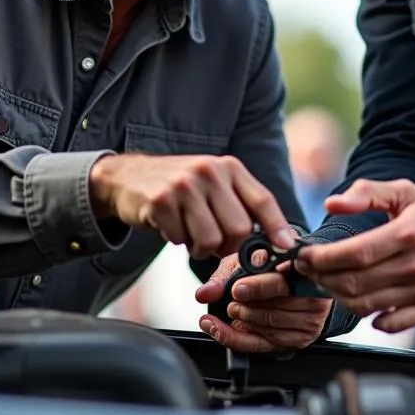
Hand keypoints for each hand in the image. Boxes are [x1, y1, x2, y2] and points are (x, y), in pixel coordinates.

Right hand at [88, 153, 295, 259]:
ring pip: (212, 239)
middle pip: (240, 228)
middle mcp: (209, 171)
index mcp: (228, 167)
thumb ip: (240, 204)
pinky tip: (168, 223)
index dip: (277, 226)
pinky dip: (176, 240)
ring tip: (189, 231)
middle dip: (228, 245)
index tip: (287, 246)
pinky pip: (180, 240)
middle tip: (211, 240)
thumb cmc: (179, 188)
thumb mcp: (213, 184)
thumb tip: (276, 239)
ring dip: (200, 246)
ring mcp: (185, 185)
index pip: (262, 199)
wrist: (127, 177)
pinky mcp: (161, 200)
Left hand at [195, 252, 332, 351]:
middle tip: (232, 300)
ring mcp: (308, 321)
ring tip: (232, 309)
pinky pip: (261, 344)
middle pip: (275, 309)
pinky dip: (234, 338)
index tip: (237, 289)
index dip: (259, 287)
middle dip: (246, 306)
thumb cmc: (271, 267)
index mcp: (305, 270)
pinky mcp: (297, 340)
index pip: (283, 282)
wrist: (294, 281)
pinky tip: (218, 328)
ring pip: (269, 327)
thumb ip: (225, 275)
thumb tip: (205, 293)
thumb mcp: (247, 261)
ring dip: (243, 319)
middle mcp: (313, 297)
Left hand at [293, 179, 414, 333]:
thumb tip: (332, 204)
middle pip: (356, 282)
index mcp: (408, 234)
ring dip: (338, 296)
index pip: (355, 253)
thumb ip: (366, 193)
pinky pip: (390, 323)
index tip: (305, 256)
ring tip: (327, 282)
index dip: (323, 258)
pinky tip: (359, 301)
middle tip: (308, 270)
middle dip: (323, 278)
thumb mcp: (405, 192)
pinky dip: (369, 318)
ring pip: (366, 304)